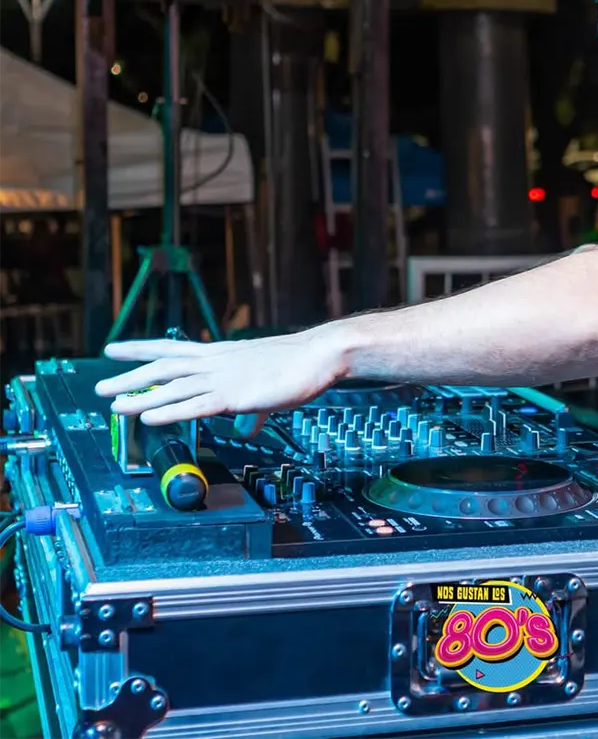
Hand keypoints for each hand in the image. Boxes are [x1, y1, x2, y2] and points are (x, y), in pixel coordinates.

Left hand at [93, 331, 338, 430]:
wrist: (318, 356)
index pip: (172, 348)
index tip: (113, 349)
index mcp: (221, 354)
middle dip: (129, 377)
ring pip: (173, 388)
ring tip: (114, 406)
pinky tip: (149, 420)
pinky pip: (195, 406)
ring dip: (141, 398)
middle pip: (163, 368)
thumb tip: (245, 428)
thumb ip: (249, 407)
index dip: (140, 350)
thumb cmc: (297, 364)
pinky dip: (169, 413)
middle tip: (100, 387)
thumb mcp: (266, 382)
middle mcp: (215, 362)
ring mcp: (223, 378)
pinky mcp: (234, 396)